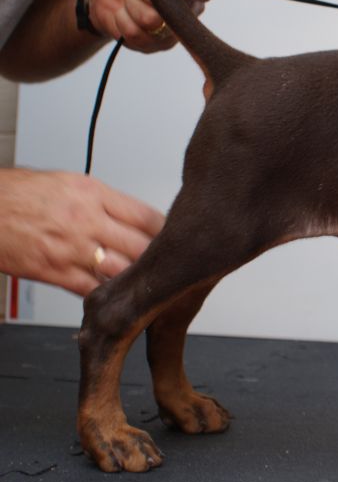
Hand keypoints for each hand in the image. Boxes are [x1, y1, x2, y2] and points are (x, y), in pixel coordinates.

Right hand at [0, 169, 164, 295]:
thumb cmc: (18, 193)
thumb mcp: (69, 183)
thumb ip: (104, 201)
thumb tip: (132, 217)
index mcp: (93, 194)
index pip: (147, 216)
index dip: (168, 233)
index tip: (176, 241)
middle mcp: (86, 220)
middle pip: (142, 246)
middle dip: (161, 260)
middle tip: (172, 269)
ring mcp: (70, 248)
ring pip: (122, 272)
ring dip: (139, 282)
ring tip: (153, 288)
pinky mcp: (53, 271)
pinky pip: (91, 290)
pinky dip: (108, 296)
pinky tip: (118, 298)